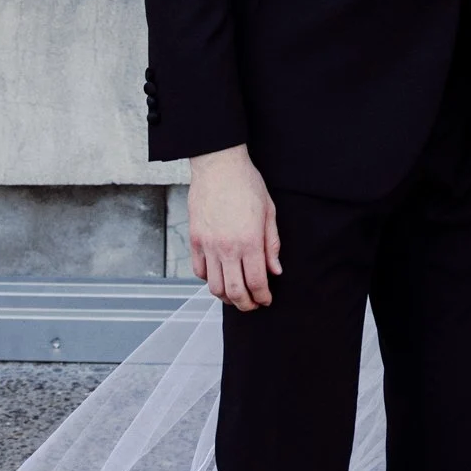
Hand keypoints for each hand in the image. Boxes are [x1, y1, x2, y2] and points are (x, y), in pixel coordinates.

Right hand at [188, 144, 281, 310]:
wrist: (218, 165)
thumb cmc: (247, 184)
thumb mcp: (269, 212)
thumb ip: (272, 244)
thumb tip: (276, 271)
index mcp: (250, 241)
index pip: (257, 282)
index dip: (263, 297)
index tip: (266, 300)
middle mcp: (227, 248)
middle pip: (234, 291)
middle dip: (245, 305)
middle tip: (252, 305)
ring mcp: (208, 245)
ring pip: (214, 286)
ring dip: (226, 297)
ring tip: (235, 295)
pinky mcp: (194, 240)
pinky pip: (199, 271)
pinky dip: (208, 280)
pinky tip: (219, 276)